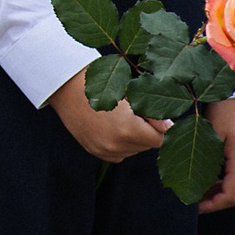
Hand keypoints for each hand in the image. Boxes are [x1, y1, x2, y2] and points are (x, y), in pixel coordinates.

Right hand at [48, 67, 168, 162]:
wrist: (64, 85)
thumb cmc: (99, 81)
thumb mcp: (130, 92)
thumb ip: (152, 112)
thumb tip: (169, 127)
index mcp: (127, 129)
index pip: (159, 139)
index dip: (158, 124)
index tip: (148, 112)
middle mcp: (115, 144)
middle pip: (147, 146)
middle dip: (146, 131)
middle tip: (131, 111)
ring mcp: (103, 150)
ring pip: (134, 150)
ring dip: (133, 138)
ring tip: (119, 117)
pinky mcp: (95, 151)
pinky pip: (119, 153)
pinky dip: (120, 143)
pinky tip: (110, 126)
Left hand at [199, 98, 234, 214]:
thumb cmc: (223, 110)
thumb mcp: (210, 136)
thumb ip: (205, 162)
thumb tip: (195, 184)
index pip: (230, 196)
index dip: (212, 205)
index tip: (193, 207)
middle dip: (214, 202)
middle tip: (192, 202)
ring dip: (217, 192)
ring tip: (196, 192)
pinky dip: (222, 182)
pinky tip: (205, 178)